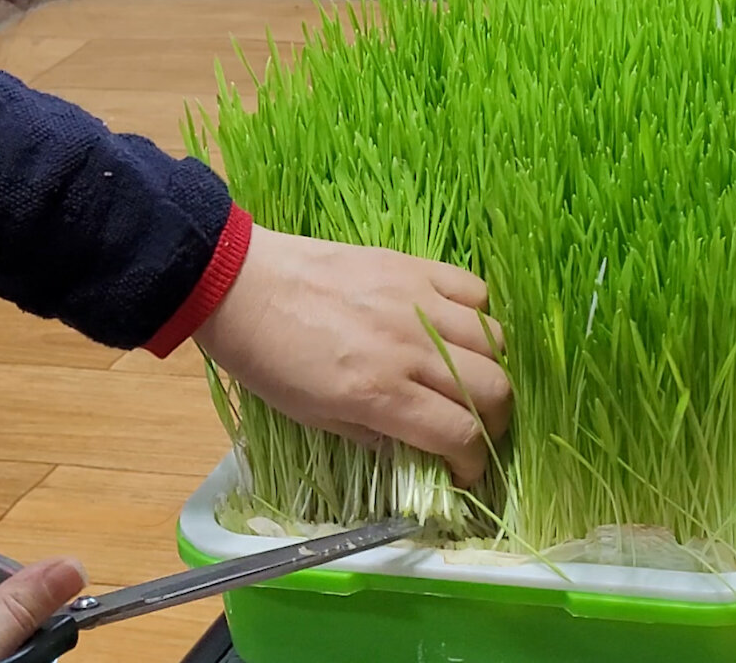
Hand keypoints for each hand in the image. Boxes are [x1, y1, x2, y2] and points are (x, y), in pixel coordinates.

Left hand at [194, 225, 511, 485]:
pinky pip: (475, 291)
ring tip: (471, 377)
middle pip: (494, 390)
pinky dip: (481, 315)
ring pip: (495, 341)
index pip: (460, 434)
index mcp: (380, 393)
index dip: (473, 462)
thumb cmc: (267, 358)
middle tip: (476, 427)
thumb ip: (372, 434)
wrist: (240, 283)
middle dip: (495, 421)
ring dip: (492, 368)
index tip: (466, 469)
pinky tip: (461, 328)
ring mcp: (419, 303)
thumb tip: (417, 448)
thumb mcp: (312, 416)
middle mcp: (411, 349)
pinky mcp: (416, 267)